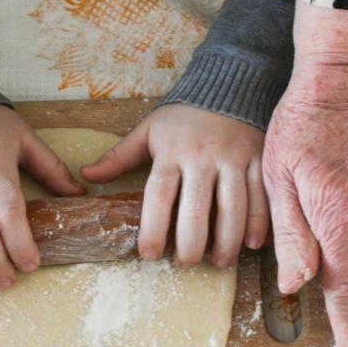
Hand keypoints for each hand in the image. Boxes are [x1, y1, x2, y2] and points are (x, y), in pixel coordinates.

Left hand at [81, 104, 268, 267]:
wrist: (228, 83)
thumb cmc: (183, 115)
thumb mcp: (148, 130)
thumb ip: (119, 156)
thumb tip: (86, 175)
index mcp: (171, 152)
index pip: (159, 195)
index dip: (153, 228)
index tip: (148, 255)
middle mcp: (202, 157)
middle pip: (196, 209)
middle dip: (190, 243)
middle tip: (185, 264)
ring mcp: (233, 158)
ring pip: (232, 207)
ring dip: (226, 240)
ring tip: (219, 262)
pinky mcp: (259, 158)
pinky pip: (261, 194)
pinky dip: (259, 221)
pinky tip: (252, 244)